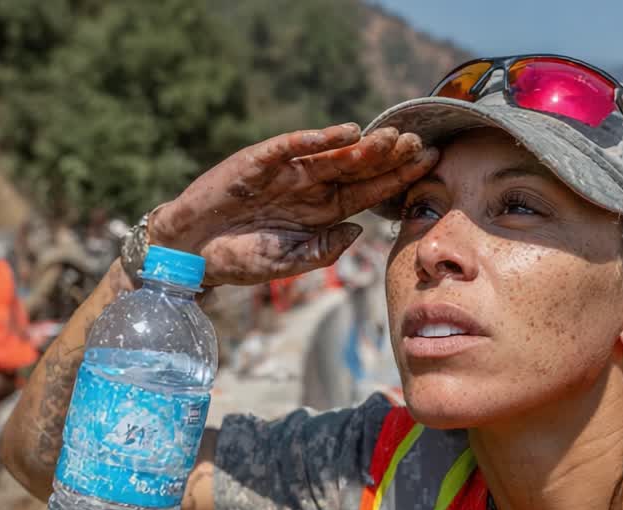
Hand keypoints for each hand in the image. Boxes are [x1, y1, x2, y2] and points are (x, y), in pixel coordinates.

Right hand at [152, 123, 437, 285]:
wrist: (192, 251)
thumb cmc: (241, 258)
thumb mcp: (288, 263)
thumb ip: (323, 249)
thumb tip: (360, 232)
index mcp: (323, 212)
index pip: (368, 192)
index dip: (398, 179)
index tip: (429, 166)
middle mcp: (310, 187)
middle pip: (358, 168)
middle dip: (388, 157)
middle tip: (420, 145)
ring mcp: (286, 172)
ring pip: (332, 155)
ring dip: (362, 146)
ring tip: (392, 137)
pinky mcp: (258, 162)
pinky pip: (290, 148)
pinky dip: (315, 140)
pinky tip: (343, 132)